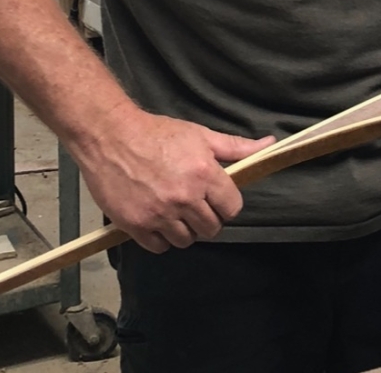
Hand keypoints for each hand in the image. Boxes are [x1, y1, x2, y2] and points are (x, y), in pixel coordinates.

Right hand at [73, 104, 274, 253]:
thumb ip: (236, 147)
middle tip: (197, 204)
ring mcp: (159, 214)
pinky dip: (161, 238)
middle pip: (211, 228)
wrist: (111, 136)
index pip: (232, 208)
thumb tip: (269, 145)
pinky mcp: (135, 225)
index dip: (227, 204)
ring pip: (186, 240)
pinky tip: (159, 220)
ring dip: (185, 230)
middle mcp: (185, 197)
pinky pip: (159, 247)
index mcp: (204, 174)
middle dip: (208, 218)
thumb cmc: (158, 133)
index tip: (218, 198)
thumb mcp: (201, 135)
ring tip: (177, 212)